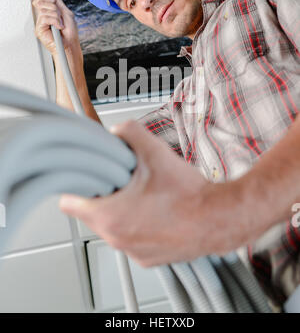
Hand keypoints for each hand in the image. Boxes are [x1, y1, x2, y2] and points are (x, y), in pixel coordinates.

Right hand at [32, 0, 82, 64]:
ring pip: (44, 10)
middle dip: (54, 8)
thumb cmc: (70, 33)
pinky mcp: (39, 29)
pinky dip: (55, 21)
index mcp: (49, 12)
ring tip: (60, 24)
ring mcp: (40, 23)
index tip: (54, 1)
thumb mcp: (66, 13)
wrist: (70, 45)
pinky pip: (44, 18)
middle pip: (41, 2)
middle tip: (60, 16)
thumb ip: (58, 1)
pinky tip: (58, 28)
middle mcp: (43, 17)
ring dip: (56, 16)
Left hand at [59, 120, 213, 266]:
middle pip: (92, 214)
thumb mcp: (155, 152)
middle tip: (122, 180)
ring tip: (143, 194)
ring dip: (121, 210)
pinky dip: (138, 225)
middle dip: (103, 195)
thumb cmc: (189, 195)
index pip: (69, 203)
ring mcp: (133, 251)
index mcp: (111, 217)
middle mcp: (118, 239)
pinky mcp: (148, 257)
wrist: (219, 218)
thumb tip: (117, 131)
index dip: (77, 184)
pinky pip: (132, 238)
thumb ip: (129, 133)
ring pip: (113, 226)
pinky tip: (156, 209)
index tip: (86, 177)